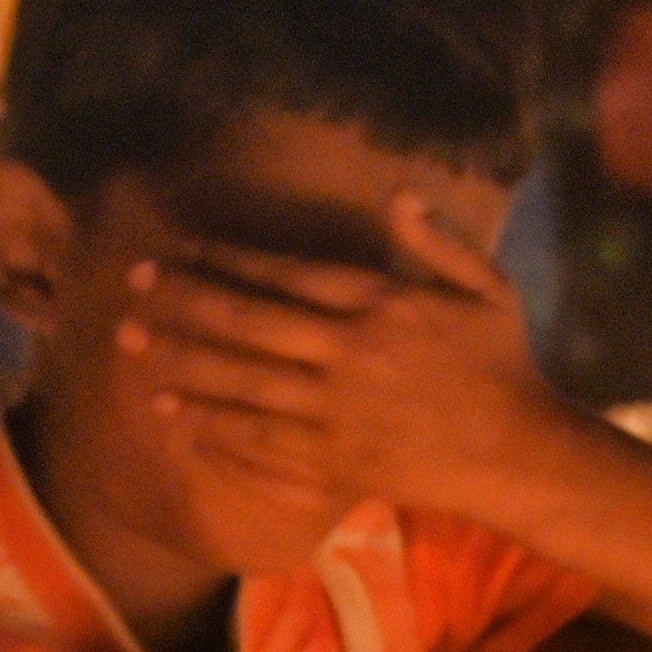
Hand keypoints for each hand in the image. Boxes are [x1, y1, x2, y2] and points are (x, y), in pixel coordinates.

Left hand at [120, 192, 549, 518]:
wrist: (519, 454)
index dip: (226, 259)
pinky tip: (176, 413)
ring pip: (242, 380)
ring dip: (183, 361)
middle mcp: (350, 351)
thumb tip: (397, 192)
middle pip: (249, 321)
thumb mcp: (489, 288)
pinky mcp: (336, 460)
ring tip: (133, 346)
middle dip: (184, 301)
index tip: (181, 250)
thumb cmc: (505, 365)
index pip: (286, 273)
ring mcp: (339, 410)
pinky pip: (261, 440)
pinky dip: (214, 425)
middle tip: (132, 286)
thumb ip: (438, 240)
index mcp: (382, 302)